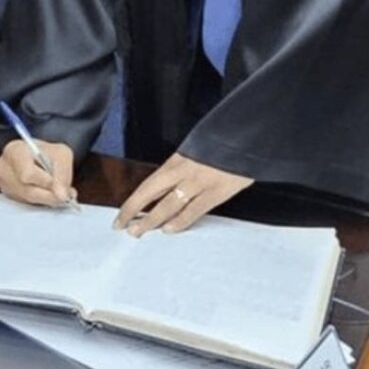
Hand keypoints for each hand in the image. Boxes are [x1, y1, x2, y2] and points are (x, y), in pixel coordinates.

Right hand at [0, 139, 75, 207]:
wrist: (38, 158)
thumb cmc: (48, 153)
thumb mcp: (62, 154)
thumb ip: (63, 173)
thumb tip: (61, 195)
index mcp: (13, 150)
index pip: (27, 173)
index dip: (46, 183)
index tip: (61, 188)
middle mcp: (3, 168)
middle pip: (27, 190)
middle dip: (49, 194)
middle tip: (65, 196)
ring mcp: (3, 184)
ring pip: (28, 200)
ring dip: (46, 199)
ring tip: (58, 192)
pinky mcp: (7, 196)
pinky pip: (26, 205)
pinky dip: (40, 202)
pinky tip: (47, 194)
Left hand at [115, 153, 252, 235]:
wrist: (248, 136)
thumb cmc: (222, 141)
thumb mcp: (197, 149)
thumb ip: (183, 167)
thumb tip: (168, 187)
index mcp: (178, 160)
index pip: (148, 185)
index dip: (132, 202)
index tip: (120, 214)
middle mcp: (184, 171)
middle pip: (151, 194)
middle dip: (134, 212)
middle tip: (122, 227)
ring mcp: (200, 183)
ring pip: (169, 206)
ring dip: (152, 221)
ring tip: (139, 232)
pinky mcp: (217, 192)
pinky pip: (194, 210)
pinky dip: (180, 222)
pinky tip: (169, 230)